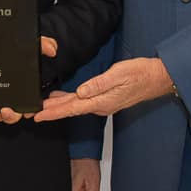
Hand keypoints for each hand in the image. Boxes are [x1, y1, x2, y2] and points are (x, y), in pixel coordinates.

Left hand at [33, 57, 173, 121]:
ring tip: (42, 106)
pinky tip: (61, 97)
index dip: (54, 112)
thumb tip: (81, 92)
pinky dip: (70, 100)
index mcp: (102, 101)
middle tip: (33, 113)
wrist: (157, 78)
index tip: (39, 116)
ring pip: (76, 106)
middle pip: (71, 109)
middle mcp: (101, 105)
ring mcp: (103, 103)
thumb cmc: (141, 74)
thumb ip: (99, 84)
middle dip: (51, 111)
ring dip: (59, 106)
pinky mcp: (106, 99)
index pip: (72, 108)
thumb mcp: (119, 74)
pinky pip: (83, 102)